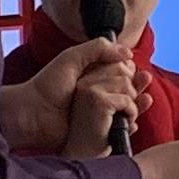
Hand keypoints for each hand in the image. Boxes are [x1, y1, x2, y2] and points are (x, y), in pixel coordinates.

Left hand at [0, 37, 129, 154]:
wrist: (34, 115)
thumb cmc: (48, 86)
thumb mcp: (71, 57)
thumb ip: (97, 48)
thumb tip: (128, 52)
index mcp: (95, 74)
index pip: (122, 68)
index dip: (126, 67)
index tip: (126, 66)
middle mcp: (101, 91)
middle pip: (129, 85)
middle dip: (132, 83)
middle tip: (129, 82)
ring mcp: (102, 111)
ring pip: (130, 104)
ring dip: (139, 100)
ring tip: (144, 97)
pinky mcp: (101, 129)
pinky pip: (122, 126)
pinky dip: (132, 121)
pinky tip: (135, 117)